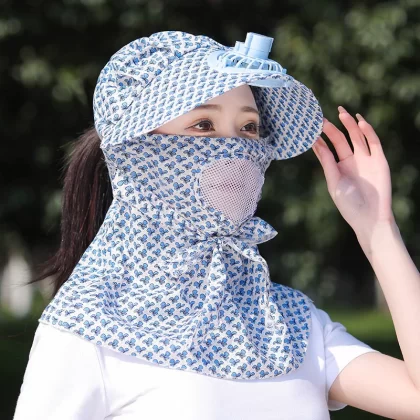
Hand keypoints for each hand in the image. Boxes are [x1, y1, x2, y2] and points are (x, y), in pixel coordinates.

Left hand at [312, 106, 394, 241]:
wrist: (370, 218)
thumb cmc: (349, 204)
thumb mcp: (334, 183)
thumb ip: (327, 163)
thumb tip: (316, 144)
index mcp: (337, 168)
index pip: (327, 149)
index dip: (320, 138)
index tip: (310, 127)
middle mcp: (351, 161)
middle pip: (340, 140)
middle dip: (332, 128)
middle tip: (322, 117)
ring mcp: (366, 160)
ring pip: (357, 137)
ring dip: (350, 125)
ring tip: (341, 113)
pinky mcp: (379, 161)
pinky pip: (374, 142)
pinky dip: (368, 132)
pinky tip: (360, 122)